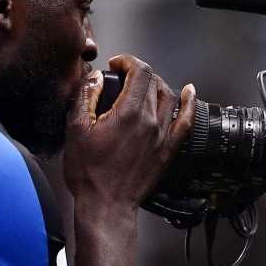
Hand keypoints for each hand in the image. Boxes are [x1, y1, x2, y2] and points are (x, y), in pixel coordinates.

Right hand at [64, 54, 194, 209]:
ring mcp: (162, 136)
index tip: (117, 64)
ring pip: (169, 96)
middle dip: (137, 73)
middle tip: (123, 77)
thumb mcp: (75, 129)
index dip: (128, 61)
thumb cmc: (89, 174)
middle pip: (153, 82)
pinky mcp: (167, 150)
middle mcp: (149, 121)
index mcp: (128, 113)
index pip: (140, 71)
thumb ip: (85, 97)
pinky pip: (185, 122)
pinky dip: (189, 104)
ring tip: (144, 85)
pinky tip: (189, 93)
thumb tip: (96, 78)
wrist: (106, 205)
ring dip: (157, 84)